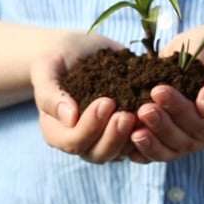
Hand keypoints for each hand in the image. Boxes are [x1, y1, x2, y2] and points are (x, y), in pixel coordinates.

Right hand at [30, 31, 136, 162]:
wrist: (81, 50)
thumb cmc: (59, 57)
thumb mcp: (47, 67)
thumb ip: (51, 93)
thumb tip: (70, 118)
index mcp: (56, 130)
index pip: (73, 142)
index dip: (90, 127)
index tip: (107, 102)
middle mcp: (79, 140)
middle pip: (97, 154)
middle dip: (114, 136)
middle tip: (128, 114)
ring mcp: (102, 138)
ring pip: (119, 153)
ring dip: (132, 138)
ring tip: (143, 114)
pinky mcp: (123, 132)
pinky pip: (136, 143)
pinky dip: (146, 133)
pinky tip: (156, 115)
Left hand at [129, 24, 203, 162]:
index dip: (181, 110)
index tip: (158, 90)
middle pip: (185, 140)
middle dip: (162, 126)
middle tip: (143, 108)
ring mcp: (188, 137)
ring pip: (169, 150)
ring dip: (150, 142)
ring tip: (132, 129)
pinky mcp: (170, 134)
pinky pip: (157, 149)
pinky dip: (142, 150)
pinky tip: (126, 145)